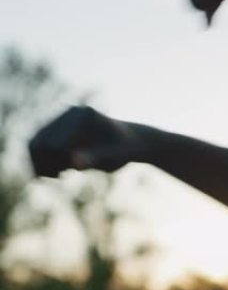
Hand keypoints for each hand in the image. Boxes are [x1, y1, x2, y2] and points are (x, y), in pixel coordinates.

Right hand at [28, 106, 145, 176]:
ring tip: (60, 173)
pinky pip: (39, 145)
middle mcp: (69, 113)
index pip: (55, 143)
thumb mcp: (114, 156)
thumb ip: (96, 158)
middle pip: (38, 143)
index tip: (65, 173)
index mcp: (82, 116)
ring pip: (34, 144)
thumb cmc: (124, 150)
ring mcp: (62, 119)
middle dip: (45, 163)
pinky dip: (43, 160)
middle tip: (59, 175)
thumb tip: (74, 164)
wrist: (131, 141)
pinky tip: (60, 170)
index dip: (57, 163)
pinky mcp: (59, 128)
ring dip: (41, 163)